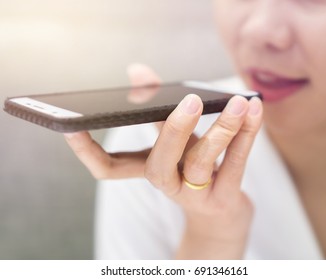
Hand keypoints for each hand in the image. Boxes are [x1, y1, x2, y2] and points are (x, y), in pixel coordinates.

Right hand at [64, 64, 262, 258]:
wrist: (223, 212)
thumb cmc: (193, 167)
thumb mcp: (174, 139)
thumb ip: (157, 106)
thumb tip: (136, 71)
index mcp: (146, 169)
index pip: (107, 168)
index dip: (86, 151)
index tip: (71, 128)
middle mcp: (165, 184)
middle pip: (159, 162)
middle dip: (173, 130)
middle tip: (189, 101)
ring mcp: (194, 195)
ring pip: (202, 162)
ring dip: (222, 130)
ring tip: (238, 103)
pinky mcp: (223, 200)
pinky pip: (235, 165)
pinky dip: (246, 135)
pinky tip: (254, 110)